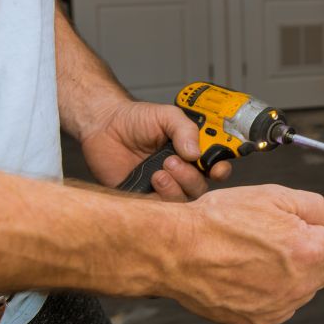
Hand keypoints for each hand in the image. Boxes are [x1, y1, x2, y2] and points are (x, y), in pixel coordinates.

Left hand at [79, 100, 231, 199]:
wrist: (103, 125)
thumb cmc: (135, 119)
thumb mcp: (166, 115)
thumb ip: (185, 129)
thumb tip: (197, 151)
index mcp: (192, 154)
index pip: (215, 168)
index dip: (220, 170)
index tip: (216, 168)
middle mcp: (181, 172)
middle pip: (200, 188)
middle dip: (192, 178)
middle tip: (172, 161)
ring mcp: (163, 186)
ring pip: (182, 200)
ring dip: (176, 187)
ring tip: (158, 171)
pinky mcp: (144, 197)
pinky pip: (160, 208)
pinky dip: (161, 197)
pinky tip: (152, 179)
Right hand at [164, 185, 323, 323]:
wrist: (176, 250)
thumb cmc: (216, 223)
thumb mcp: (272, 195)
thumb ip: (313, 206)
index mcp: (307, 251)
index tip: (319, 228)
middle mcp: (297, 285)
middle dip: (314, 251)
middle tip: (281, 235)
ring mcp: (278, 306)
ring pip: (304, 287)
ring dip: (293, 272)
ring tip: (259, 253)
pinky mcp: (258, 320)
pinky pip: (281, 304)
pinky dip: (272, 290)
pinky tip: (250, 271)